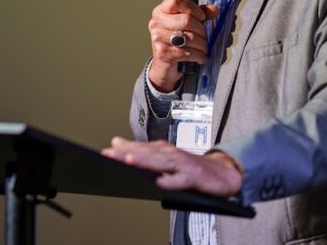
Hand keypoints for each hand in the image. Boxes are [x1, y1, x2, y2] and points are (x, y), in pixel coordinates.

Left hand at [101, 137, 242, 196]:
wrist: (222, 173)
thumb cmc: (189, 166)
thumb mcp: (163, 158)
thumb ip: (141, 151)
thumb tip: (116, 143)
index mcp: (161, 150)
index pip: (138, 149)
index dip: (121, 150)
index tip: (104, 152)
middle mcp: (170, 154)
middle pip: (146, 154)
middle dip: (127, 154)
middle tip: (110, 155)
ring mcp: (182, 165)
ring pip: (161, 163)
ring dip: (145, 162)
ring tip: (130, 161)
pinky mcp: (194, 177)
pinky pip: (181, 180)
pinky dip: (171, 181)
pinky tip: (160, 183)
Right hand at [148, 0, 218, 91]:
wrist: (165, 66)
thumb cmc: (176, 43)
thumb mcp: (187, 25)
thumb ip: (200, 15)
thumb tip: (215, 10)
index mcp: (161, 11)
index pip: (176, 1)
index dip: (193, 8)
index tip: (201, 16)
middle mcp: (157, 23)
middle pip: (187, 20)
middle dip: (202, 30)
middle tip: (205, 36)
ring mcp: (158, 38)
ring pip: (190, 37)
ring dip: (202, 45)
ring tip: (203, 48)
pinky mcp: (163, 53)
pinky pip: (188, 52)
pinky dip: (199, 56)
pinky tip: (200, 57)